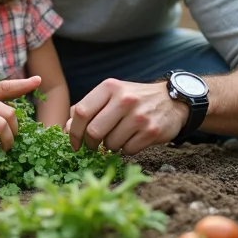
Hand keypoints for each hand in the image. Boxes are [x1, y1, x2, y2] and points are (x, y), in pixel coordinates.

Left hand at [66, 78, 188, 154]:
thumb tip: (66, 129)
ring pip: (111, 144)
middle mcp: (124, 100)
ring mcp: (139, 116)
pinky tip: (132, 138)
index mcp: (109, 87)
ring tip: (118, 137)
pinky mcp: (152, 132)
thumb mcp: (110, 95)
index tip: (74, 143)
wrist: (171, 100)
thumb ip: (87, 108)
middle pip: (94, 131)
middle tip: (93, 146)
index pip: (82, 112)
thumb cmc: (133, 99)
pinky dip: (126, 149)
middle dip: (90, 144)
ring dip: (110, 146)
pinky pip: (128, 150)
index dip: (73, 131)